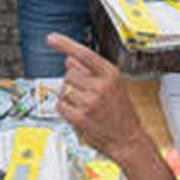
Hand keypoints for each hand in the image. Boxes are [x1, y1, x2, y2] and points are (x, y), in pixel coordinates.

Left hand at [48, 33, 150, 161]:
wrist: (128, 140)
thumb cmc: (121, 113)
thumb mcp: (114, 85)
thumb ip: (92, 71)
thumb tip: (69, 59)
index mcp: (111, 75)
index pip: (84, 54)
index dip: (65, 44)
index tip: (51, 38)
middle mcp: (101, 86)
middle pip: (69, 73)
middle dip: (73, 82)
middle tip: (87, 94)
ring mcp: (90, 102)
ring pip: (63, 89)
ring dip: (69, 96)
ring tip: (85, 105)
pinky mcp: (80, 117)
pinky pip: (60, 104)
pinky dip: (65, 108)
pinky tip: (79, 113)